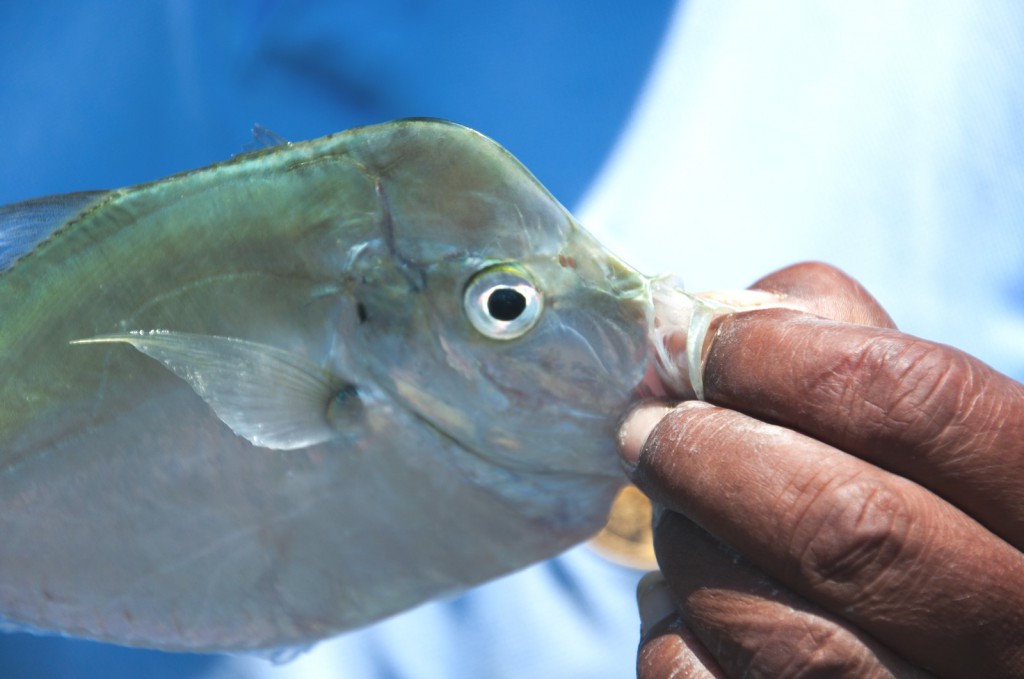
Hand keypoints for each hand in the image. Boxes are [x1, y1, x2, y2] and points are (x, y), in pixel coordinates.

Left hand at [619, 262, 1023, 677]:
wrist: (939, 645)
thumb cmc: (916, 509)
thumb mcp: (924, 428)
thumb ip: (841, 348)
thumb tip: (703, 326)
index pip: (922, 405)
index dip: (784, 358)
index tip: (702, 344)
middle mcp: (1015, 631)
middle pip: (843, 525)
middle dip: (710, 456)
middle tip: (647, 427)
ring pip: (775, 627)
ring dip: (688, 544)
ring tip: (675, 510)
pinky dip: (671, 630)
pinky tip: (685, 599)